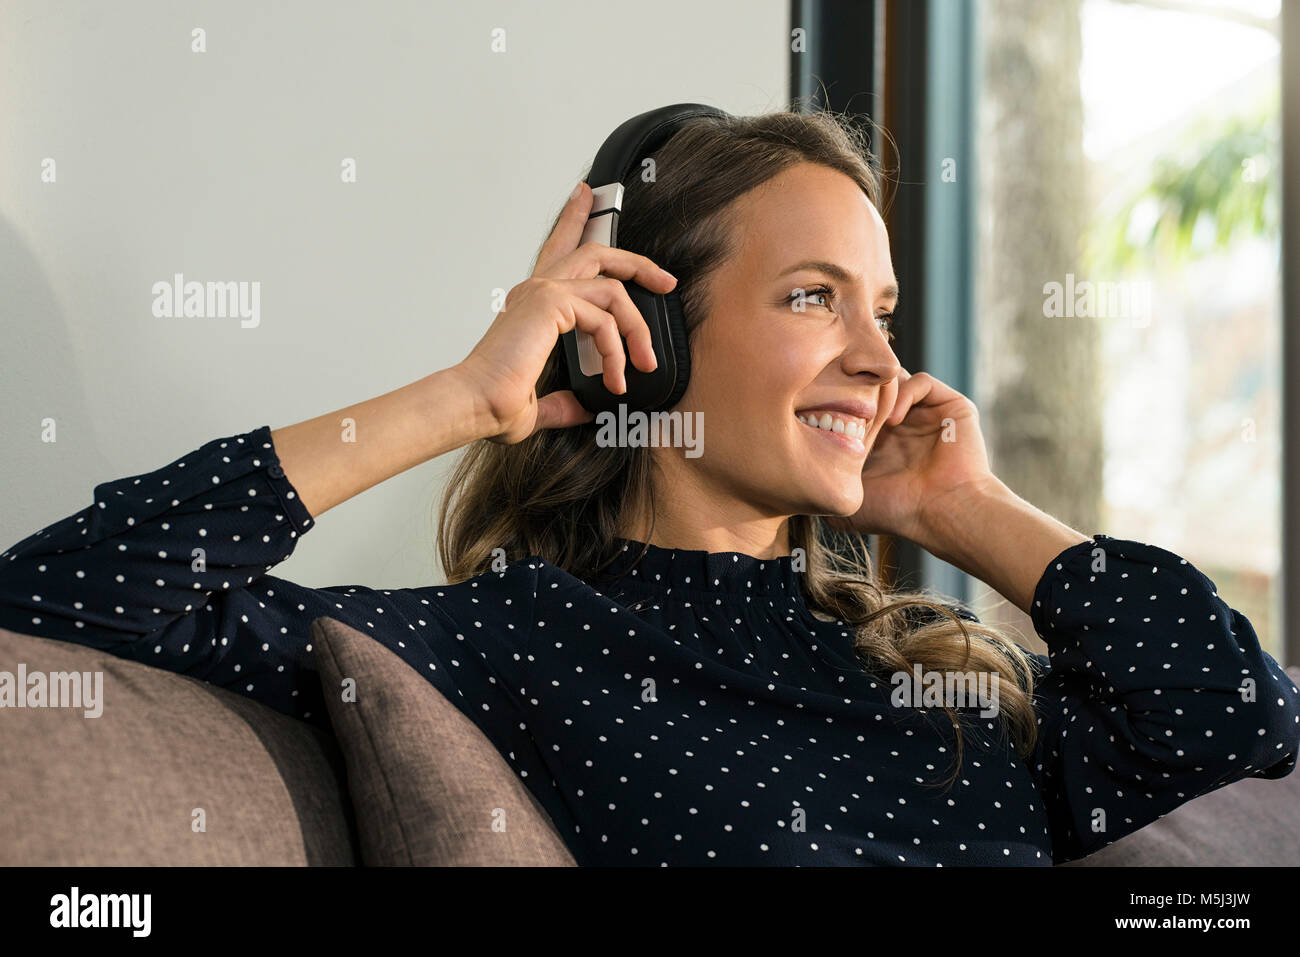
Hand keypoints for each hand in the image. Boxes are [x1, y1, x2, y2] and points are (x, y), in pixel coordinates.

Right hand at [456, 182, 677, 444]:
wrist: (475, 405)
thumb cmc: (493, 403)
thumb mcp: (539, 403)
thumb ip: (565, 402)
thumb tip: (585, 409)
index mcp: (531, 304)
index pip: (557, 251)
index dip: (573, 220)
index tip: (585, 197)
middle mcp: (536, 289)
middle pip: (596, 251)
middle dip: (637, 263)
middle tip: (665, 281)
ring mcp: (543, 291)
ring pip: (613, 289)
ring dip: (637, 327)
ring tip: (645, 361)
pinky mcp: (551, 303)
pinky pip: (605, 318)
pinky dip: (617, 350)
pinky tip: (615, 378)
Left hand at [826, 369, 997, 541]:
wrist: (942, 512)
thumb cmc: (897, 511)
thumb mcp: (850, 501)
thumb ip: (828, 488)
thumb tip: (796, 490)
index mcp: (882, 439)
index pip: (856, 402)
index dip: (838, 401)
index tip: (822, 409)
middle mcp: (905, 423)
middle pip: (875, 385)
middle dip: (858, 388)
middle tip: (842, 399)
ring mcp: (928, 414)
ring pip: (897, 378)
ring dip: (880, 389)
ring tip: (868, 413)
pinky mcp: (951, 406)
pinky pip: (921, 381)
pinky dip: (905, 393)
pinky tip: (894, 421)